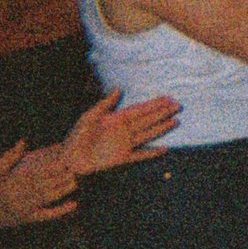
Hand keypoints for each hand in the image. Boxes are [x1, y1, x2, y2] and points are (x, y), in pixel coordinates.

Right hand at [0, 142, 78, 234]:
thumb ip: (9, 157)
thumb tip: (23, 141)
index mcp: (11, 182)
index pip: (35, 174)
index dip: (51, 168)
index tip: (64, 161)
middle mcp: (18, 195)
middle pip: (44, 185)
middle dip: (60, 178)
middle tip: (74, 169)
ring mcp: (24, 208)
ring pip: (47, 198)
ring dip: (62, 190)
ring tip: (75, 181)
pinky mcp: (27, 219)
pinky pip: (46, 215)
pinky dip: (61, 210)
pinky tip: (74, 204)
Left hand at [62, 90, 179, 175]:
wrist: (69, 159)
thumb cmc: (76, 136)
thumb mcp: (89, 117)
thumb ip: (105, 104)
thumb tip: (119, 89)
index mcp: (117, 119)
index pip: (139, 110)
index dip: (153, 104)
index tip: (167, 98)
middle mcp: (124, 130)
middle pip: (148, 120)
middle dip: (162, 112)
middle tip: (178, 106)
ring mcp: (125, 144)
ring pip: (148, 134)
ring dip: (161, 128)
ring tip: (175, 121)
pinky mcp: (123, 158)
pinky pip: (141, 155)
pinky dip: (152, 152)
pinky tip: (164, 149)